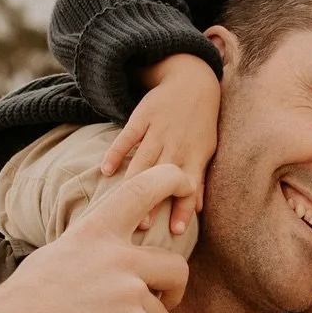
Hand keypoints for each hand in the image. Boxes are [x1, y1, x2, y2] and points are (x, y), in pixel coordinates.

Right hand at [0, 163, 191, 312]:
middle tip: (162, 304)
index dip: (170, 179)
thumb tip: (110, 254)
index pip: (140, 191)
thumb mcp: (55, 258)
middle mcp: (118, 258)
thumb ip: (90, 251)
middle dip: (174, 291)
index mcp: (95, 234)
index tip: (186, 182)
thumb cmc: (23, 305)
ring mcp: (129, 293)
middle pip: (177, 267)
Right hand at [102, 55, 220, 236]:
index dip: (183, 209)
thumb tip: (197, 209)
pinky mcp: (141, 117)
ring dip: (134, 183)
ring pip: (143, 160)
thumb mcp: (206, 149)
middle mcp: (176, 144)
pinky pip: (127, 137)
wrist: (192, 81)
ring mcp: (157, 130)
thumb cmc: (200, 123)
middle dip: (153, 201)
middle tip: (142, 227)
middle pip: (163, 177)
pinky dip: (115, 153)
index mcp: (194, 155)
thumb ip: (198, 178)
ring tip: (123, 206)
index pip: (189, 186)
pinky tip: (106, 170)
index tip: (176, 232)